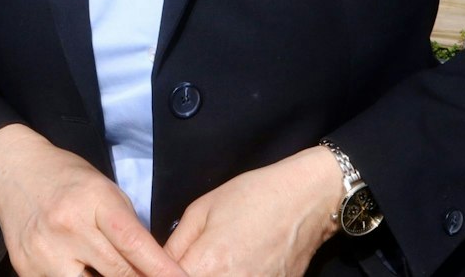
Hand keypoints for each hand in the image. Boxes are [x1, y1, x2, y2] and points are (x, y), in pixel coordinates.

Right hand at [0, 124, 187, 276]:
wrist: (14, 172)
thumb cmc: (67, 178)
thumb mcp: (105, 190)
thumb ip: (127, 227)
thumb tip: (153, 265)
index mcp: (93, 200)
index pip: (134, 244)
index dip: (161, 269)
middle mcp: (67, 227)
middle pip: (117, 273)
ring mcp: (44, 252)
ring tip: (121, 274)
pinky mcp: (26, 270)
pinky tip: (87, 272)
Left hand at [163, 145, 342, 276]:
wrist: (307, 200)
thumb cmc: (254, 196)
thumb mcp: (201, 210)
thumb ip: (175, 245)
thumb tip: (157, 268)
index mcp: (207, 265)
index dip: (160, 274)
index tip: (159, 267)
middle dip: (184, 275)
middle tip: (190, 261)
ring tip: (218, 261)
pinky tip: (235, 266)